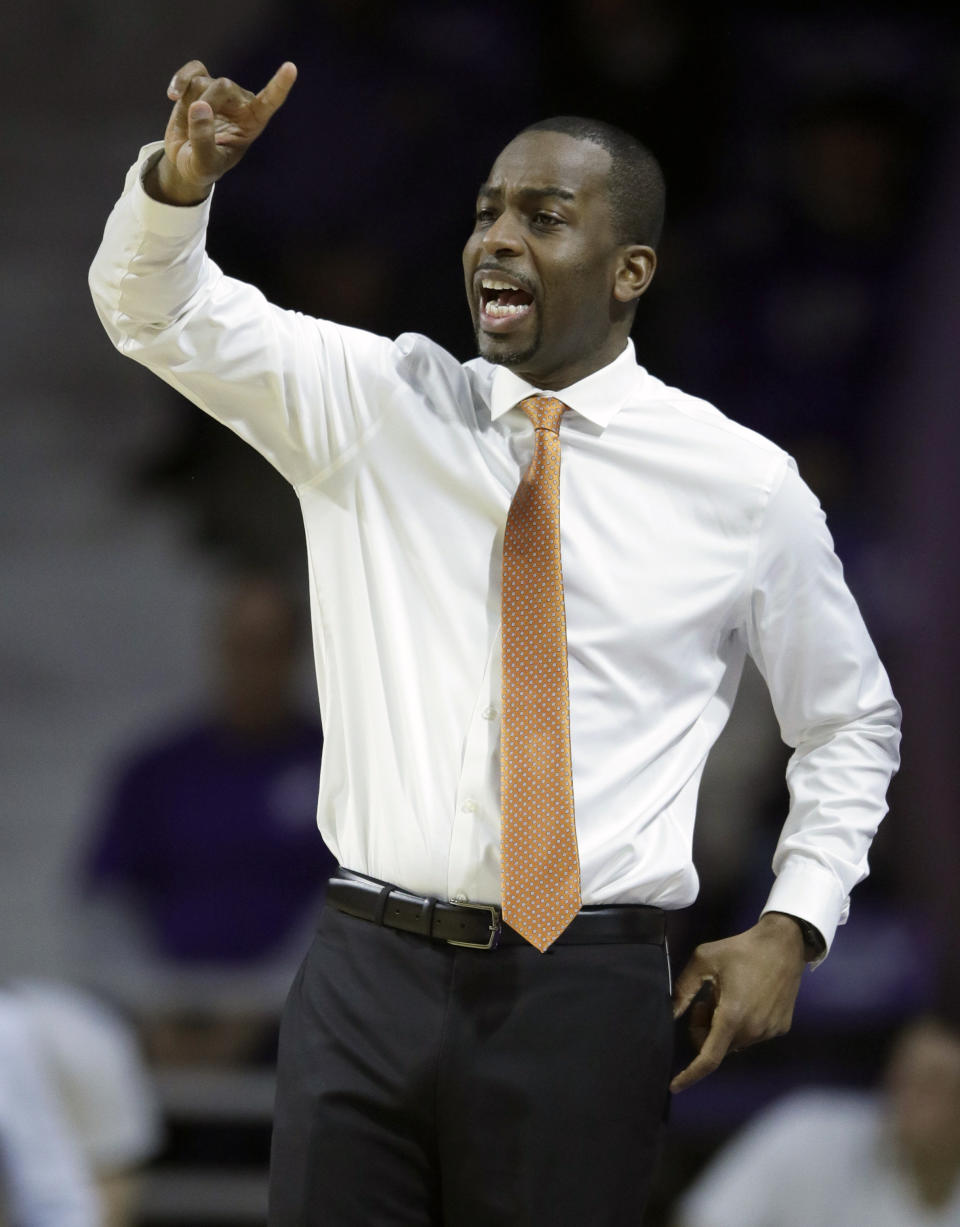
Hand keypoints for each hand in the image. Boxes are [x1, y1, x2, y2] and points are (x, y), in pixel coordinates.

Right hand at [147, 59, 297, 203]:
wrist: (184, 161)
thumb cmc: (202, 167)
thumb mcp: (204, 164)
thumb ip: (204, 140)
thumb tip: (200, 106)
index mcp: (252, 124)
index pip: (270, 101)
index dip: (280, 85)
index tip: (291, 68)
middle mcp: (239, 105)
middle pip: (225, 87)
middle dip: (206, 102)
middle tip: (194, 123)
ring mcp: (220, 94)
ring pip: (205, 81)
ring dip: (189, 100)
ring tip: (187, 124)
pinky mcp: (200, 86)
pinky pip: (194, 70)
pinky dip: (181, 79)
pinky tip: (172, 95)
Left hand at [669, 912, 806, 1092]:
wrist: (783, 944)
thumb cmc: (740, 949)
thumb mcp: (703, 960)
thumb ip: (683, 989)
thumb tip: (670, 1013)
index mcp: (732, 1015)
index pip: (709, 1058)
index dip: (690, 1075)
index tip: (674, 1086)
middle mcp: (753, 1030)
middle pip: (717, 1046)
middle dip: (703, 1030)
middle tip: (703, 1002)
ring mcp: (770, 1031)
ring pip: (734, 1042)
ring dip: (723, 1027)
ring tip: (727, 995)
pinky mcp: (781, 1028)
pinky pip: (753, 1036)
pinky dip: (741, 1025)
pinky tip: (746, 998)